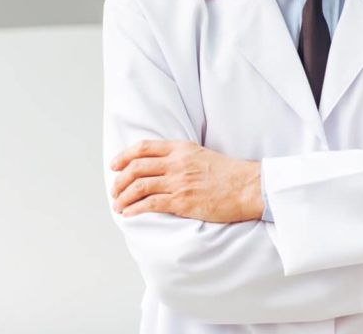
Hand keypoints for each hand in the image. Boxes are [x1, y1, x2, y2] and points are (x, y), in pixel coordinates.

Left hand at [110, 140, 262, 221]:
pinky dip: (134, 210)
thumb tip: (158, 166)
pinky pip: (149, 204)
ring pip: (138, 187)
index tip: (114, 166)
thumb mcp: (202, 155)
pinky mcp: (182, 202)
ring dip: (122, 198)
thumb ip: (180, 157)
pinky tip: (129, 214)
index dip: (123, 157)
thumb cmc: (229, 174)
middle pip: (135, 168)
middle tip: (115, 191)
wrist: (248, 187)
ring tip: (118, 206)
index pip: (143, 148)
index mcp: (181, 148)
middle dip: (119, 181)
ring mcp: (179, 182)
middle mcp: (177, 163)